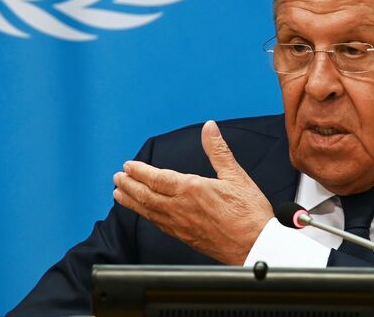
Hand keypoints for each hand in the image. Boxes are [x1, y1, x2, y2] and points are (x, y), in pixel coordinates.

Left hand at [113, 120, 273, 264]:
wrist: (255, 246)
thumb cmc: (249, 214)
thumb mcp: (236, 175)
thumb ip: (218, 150)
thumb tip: (209, 128)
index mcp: (191, 189)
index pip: (156, 178)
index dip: (139, 171)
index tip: (128, 166)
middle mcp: (180, 208)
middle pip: (145, 195)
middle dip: (129, 186)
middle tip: (117, 178)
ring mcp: (180, 225)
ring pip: (148, 212)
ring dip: (131, 202)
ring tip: (119, 195)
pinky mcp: (185, 237)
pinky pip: (158, 225)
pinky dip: (146, 216)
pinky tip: (146, 214)